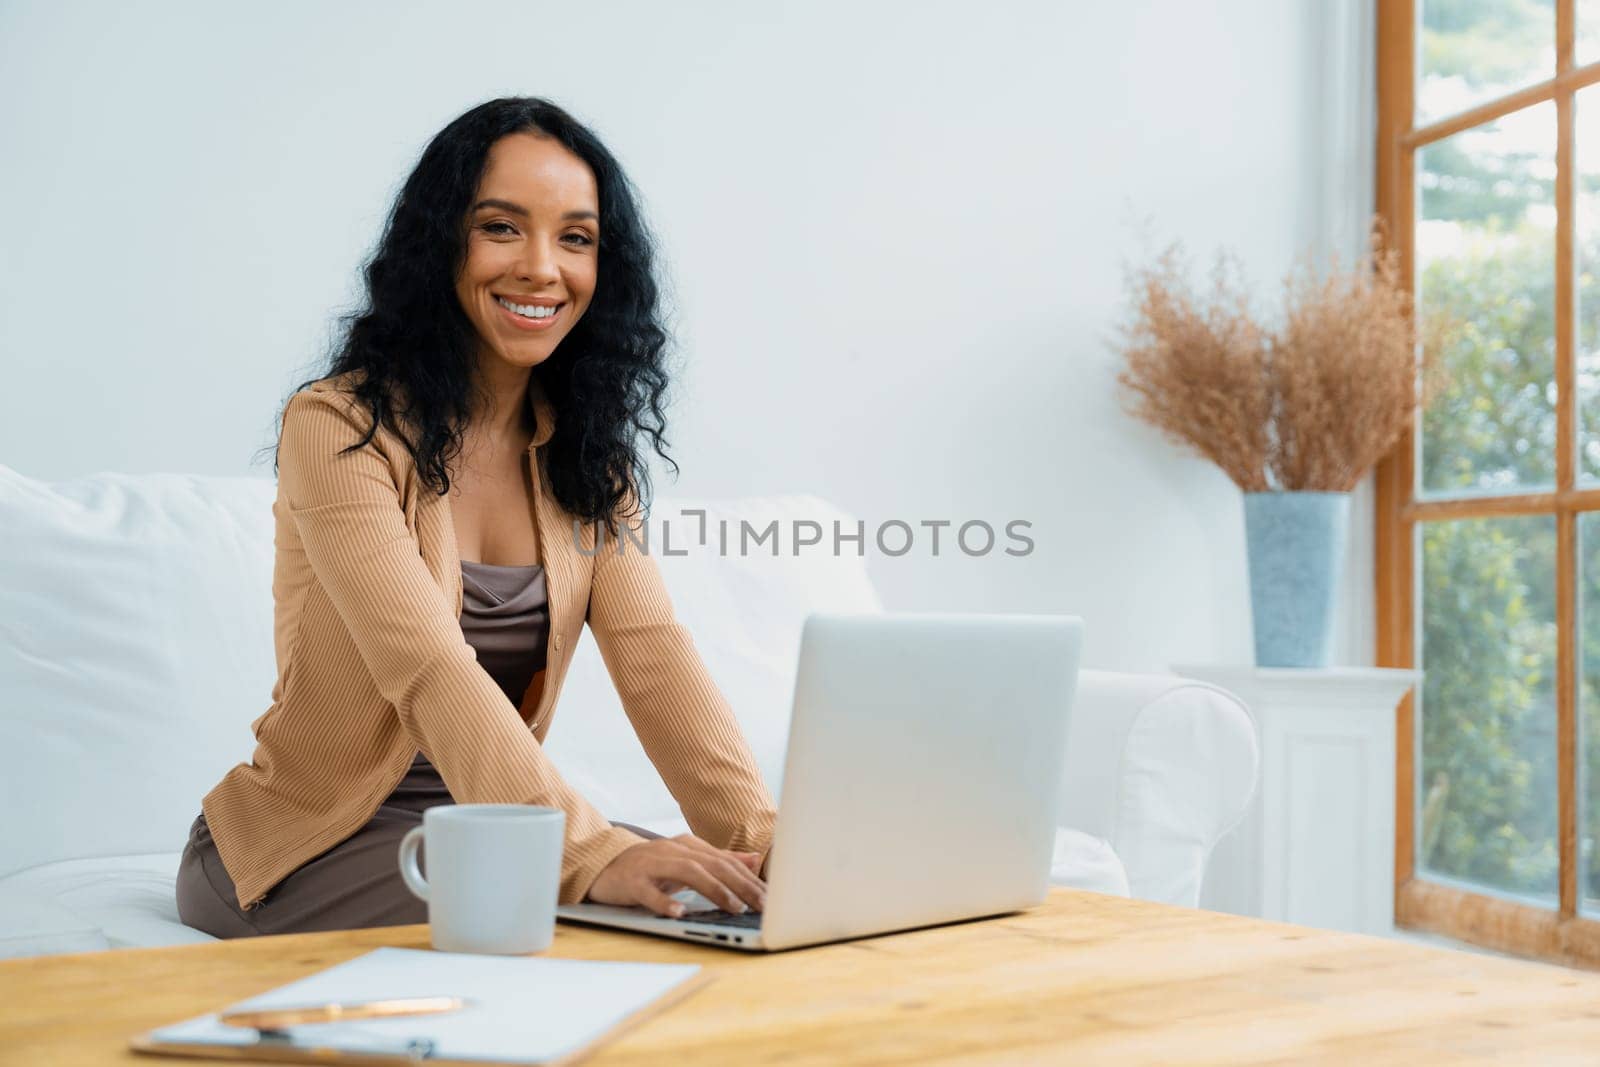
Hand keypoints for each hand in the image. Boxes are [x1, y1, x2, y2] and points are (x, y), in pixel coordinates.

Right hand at [586, 834, 767, 917]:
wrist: (603, 864)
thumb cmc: (651, 866)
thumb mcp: (687, 860)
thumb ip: (720, 860)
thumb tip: (755, 860)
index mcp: (688, 846)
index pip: (726, 861)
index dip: (750, 878)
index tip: (771, 898)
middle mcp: (673, 851)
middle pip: (713, 865)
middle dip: (741, 885)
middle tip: (761, 905)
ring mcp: (652, 865)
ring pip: (688, 873)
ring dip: (713, 890)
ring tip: (733, 907)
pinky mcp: (632, 882)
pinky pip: (649, 892)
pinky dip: (664, 902)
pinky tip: (679, 912)